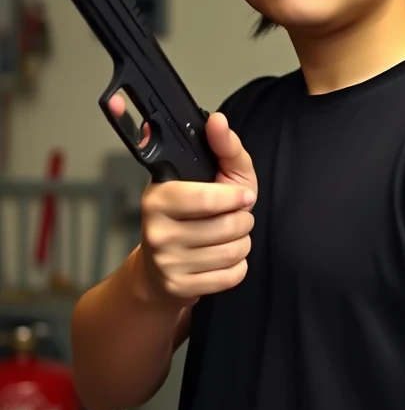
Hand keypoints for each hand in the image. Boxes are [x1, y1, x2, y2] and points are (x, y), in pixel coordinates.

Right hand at [108, 93, 257, 307]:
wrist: (163, 266)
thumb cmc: (194, 212)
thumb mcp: (215, 173)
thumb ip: (224, 147)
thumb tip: (219, 121)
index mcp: (159, 197)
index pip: (207, 199)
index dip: (234, 197)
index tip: (242, 195)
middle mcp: (157, 231)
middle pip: (229, 227)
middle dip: (242, 220)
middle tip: (231, 216)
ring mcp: (166, 263)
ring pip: (234, 252)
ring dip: (242, 242)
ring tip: (227, 236)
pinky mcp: (179, 288)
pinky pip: (232, 276)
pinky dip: (237, 266)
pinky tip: (222, 257)